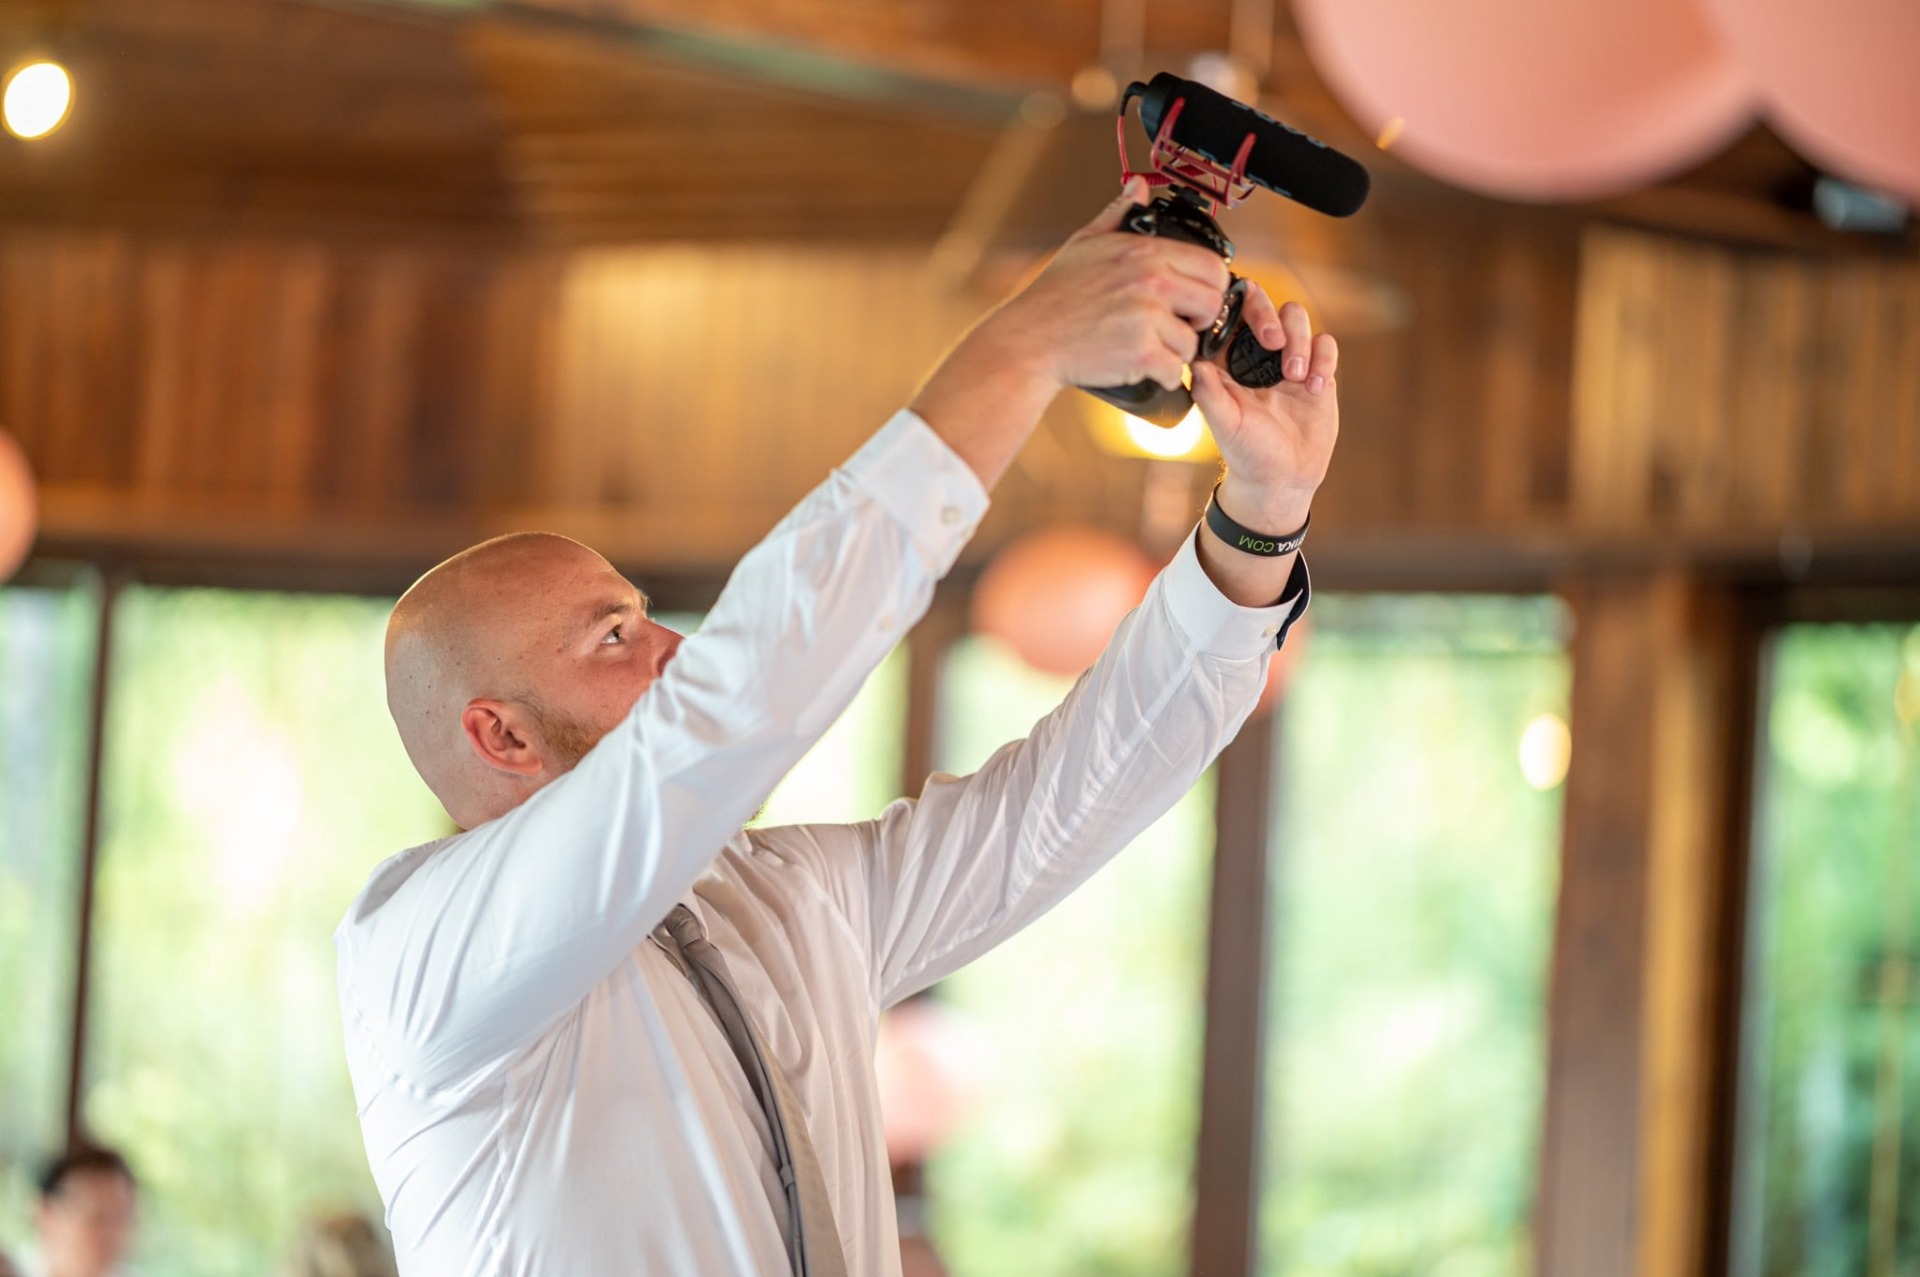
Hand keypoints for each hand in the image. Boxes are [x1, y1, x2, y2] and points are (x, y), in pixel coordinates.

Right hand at [910, 178, 1234, 487]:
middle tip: (1175, 326)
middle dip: (1198, 320)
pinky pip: (1173, 370)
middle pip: (1211, 304)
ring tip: (1147, 347)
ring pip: (1191, 343)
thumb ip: (1117, 213)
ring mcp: (1148, 319)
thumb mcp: (1084, 243)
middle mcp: (1152, 282)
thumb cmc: (1053, 296)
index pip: (1211, 266)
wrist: (1029, 339)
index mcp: (1145, 252)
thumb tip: (1138, 186)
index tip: (1192, 299)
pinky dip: (1160, 376)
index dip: (1208, 286)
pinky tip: (1140, 367)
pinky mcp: (1141, 354)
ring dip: (1174, 352)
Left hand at [1190, 286, 1338, 531]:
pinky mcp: (1317, 369)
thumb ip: (1209, 394)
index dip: (1234, 306)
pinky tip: (1315, 388)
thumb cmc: (1246, 453)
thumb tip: (1193, 362)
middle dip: (1270, 315)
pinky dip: (1324, 359)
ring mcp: (1287, 358)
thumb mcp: (1225, 425)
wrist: (1282, 479)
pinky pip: (1325, 344)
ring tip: (1295, 377)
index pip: (1227, 313)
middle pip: (1263, 303)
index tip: (1241, 324)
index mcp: (1226, 359)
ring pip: (1296, 316)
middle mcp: (1255, 353)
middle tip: (1274, 343)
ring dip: (1299, 340)